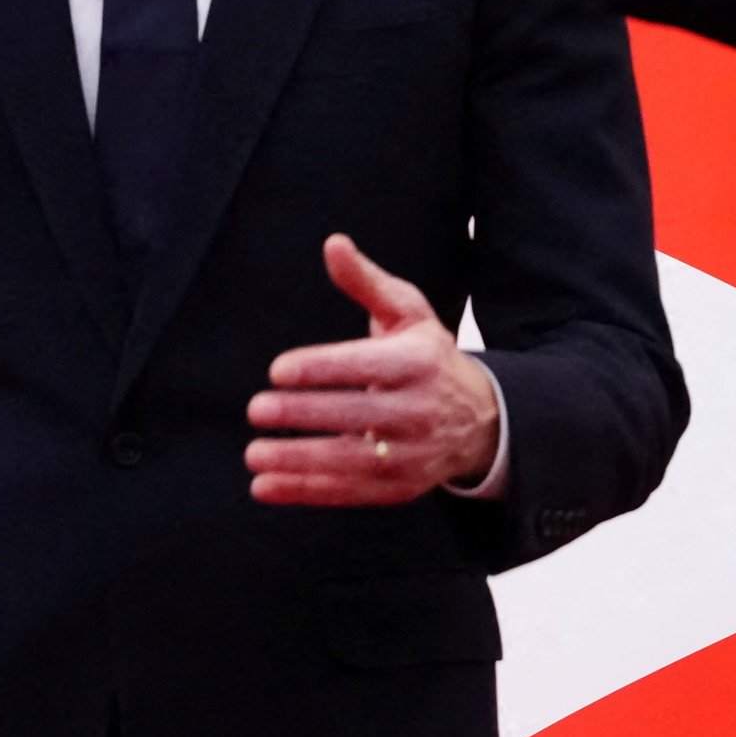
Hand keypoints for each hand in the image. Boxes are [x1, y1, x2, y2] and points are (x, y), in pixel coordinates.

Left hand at [248, 235, 505, 504]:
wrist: (482, 419)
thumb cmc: (428, 357)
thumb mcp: (408, 313)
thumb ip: (366, 282)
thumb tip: (333, 244)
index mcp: (419, 361)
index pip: (365, 365)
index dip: (321, 368)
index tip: (278, 370)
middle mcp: (420, 409)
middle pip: (357, 413)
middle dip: (304, 413)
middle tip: (256, 409)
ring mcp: (413, 453)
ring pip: (351, 460)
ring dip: (299, 460)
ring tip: (254, 453)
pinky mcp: (402, 487)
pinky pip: (350, 492)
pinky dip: (306, 492)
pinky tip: (265, 486)